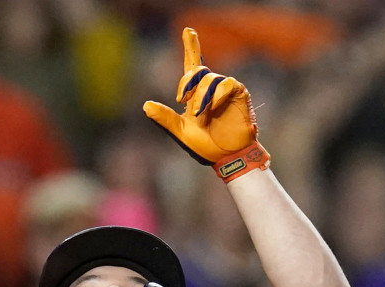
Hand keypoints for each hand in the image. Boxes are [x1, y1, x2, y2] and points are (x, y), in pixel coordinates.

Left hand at [143, 28, 265, 176]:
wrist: (226, 157)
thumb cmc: (205, 145)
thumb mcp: (181, 132)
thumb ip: (166, 118)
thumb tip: (145, 105)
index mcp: (195, 94)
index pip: (192, 65)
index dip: (191, 46)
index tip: (187, 31)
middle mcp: (210, 88)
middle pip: (197, 70)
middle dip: (188, 83)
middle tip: (183, 102)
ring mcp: (225, 90)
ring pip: (210, 79)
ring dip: (201, 97)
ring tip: (200, 115)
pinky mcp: (238, 94)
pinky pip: (226, 84)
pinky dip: (217, 95)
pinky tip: (213, 107)